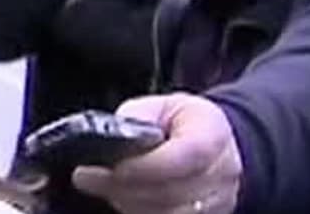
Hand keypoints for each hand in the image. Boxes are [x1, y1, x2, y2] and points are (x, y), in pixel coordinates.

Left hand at [74, 94, 241, 213]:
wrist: (211, 142)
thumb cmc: (180, 122)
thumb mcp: (158, 106)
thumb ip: (137, 118)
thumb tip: (112, 136)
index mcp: (214, 134)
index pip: (186, 156)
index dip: (146, 166)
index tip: (111, 167)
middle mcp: (223, 172)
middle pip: (172, 192)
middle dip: (124, 187)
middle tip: (86, 178)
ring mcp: (219, 201)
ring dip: (129, 203)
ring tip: (104, 187)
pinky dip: (140, 212)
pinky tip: (123, 198)